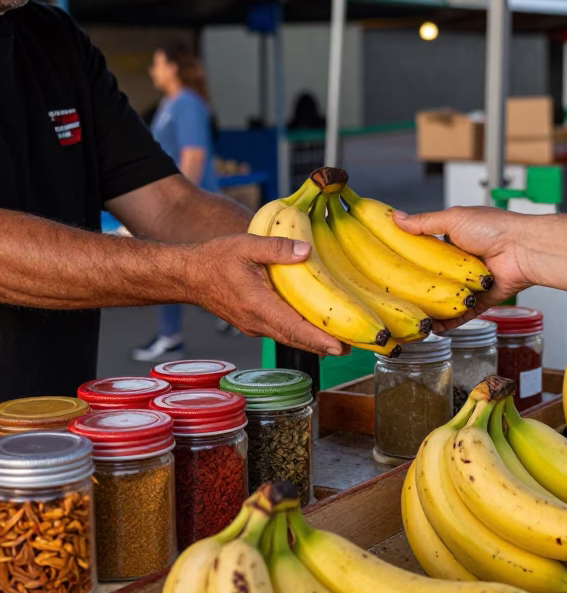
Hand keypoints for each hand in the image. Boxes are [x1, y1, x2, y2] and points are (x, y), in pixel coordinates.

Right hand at [185, 233, 348, 355]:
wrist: (188, 276)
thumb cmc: (214, 259)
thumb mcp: (245, 245)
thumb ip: (277, 247)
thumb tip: (306, 250)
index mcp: (257, 304)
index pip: (293, 328)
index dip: (317, 339)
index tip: (339, 347)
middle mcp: (257, 321)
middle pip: (297, 339)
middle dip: (325, 346)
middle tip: (353, 347)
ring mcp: (255, 326)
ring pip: (290, 338)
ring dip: (315, 342)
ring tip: (342, 342)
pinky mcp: (254, 323)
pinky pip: (282, 331)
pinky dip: (301, 334)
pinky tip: (315, 329)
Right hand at [394, 206, 533, 327]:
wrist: (523, 249)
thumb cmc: (493, 228)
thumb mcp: (453, 219)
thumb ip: (424, 222)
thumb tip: (397, 217)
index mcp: (454, 241)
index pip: (425, 252)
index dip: (408, 260)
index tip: (389, 269)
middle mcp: (461, 263)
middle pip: (433, 279)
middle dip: (417, 288)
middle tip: (395, 297)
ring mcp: (470, 283)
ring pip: (446, 300)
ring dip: (430, 308)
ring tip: (410, 317)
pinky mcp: (481, 300)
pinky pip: (463, 315)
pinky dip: (449, 323)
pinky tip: (433, 329)